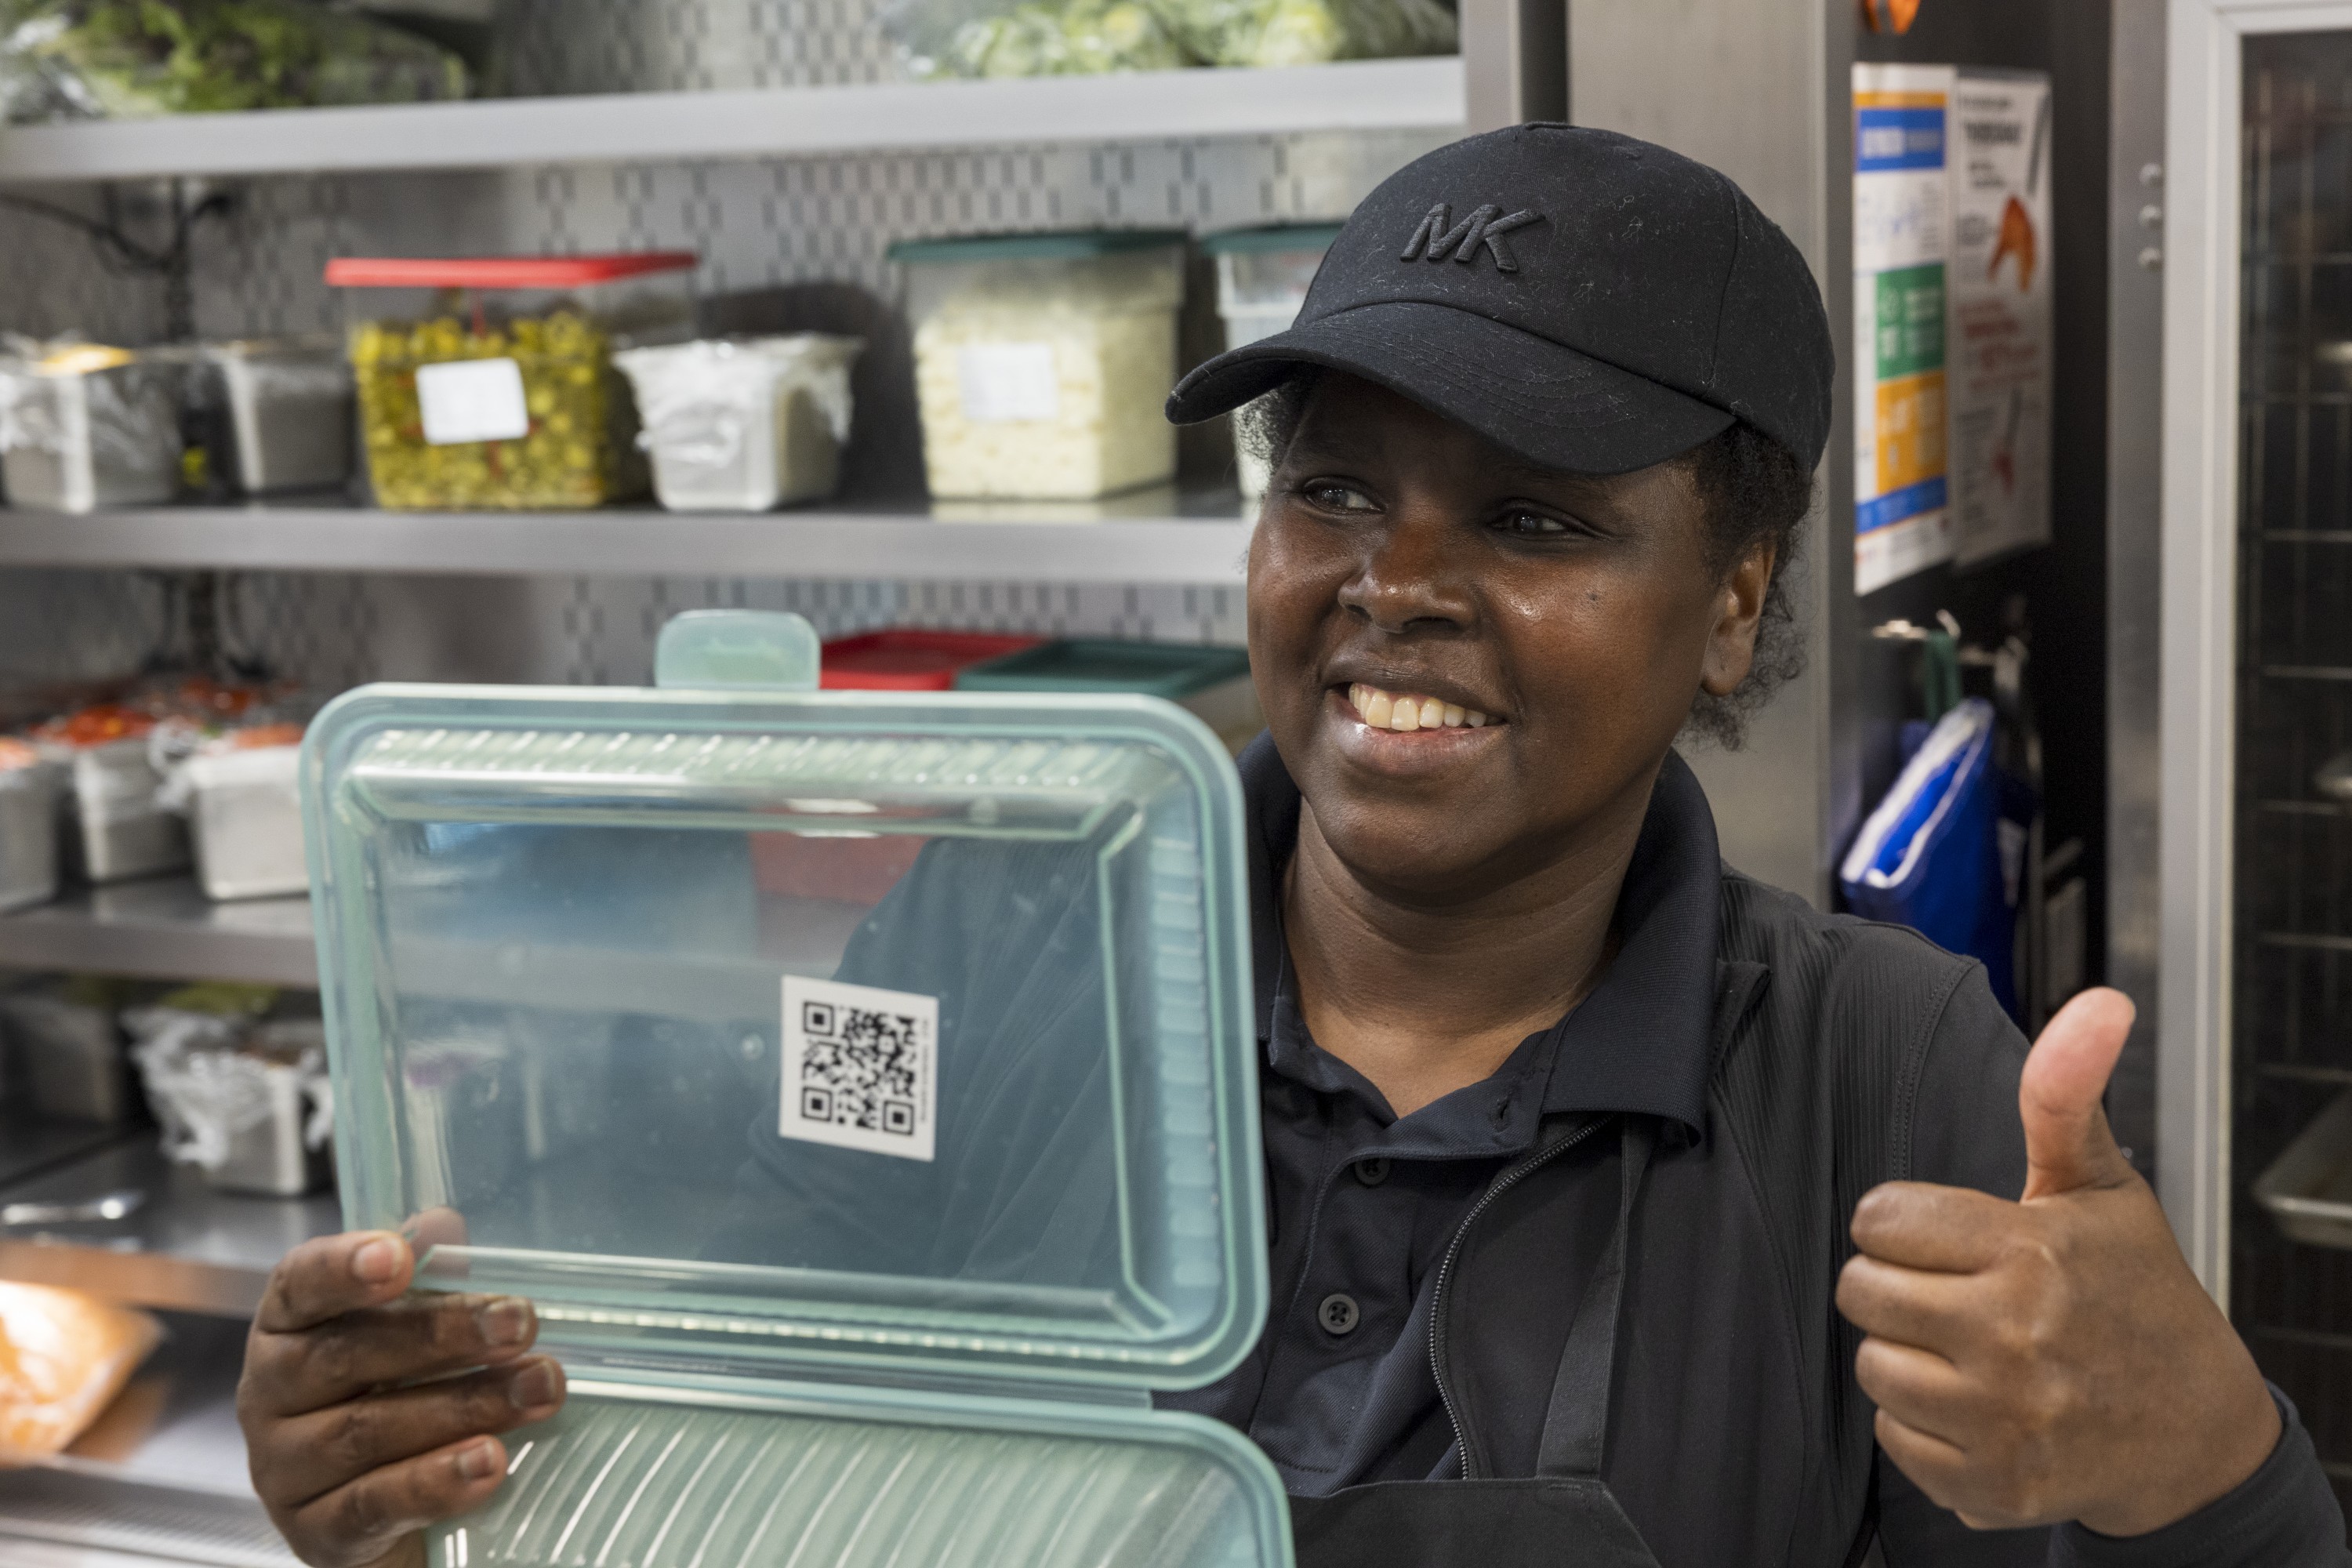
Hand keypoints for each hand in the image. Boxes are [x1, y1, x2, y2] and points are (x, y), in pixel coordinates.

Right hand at [237, 1225, 567, 1567]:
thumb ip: (424, 1276)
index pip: (300, 1285)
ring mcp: (285, 1468)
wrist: (377, 1510)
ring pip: (367, 1430)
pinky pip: (373, 1505)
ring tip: (538, 1390)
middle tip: (521, 1322)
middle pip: (348, 1355)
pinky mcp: (315, 1532)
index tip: (397, 1256)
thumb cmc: (391, 1395)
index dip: (344, 1268)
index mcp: (289, 1326)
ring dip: (464, 1406)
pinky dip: (436, 1483)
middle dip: (443, 1335)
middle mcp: (271, 1393)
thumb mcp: (408, 1330)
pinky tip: (490, 1462)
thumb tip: (443, 1223)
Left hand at [1835, 988, 2279, 1535]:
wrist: (2194, 1431)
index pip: (1879, 1218)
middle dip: (1895, 1286)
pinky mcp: (1993, 1483)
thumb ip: (2067, 1094)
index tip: (1944, 1239)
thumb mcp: (2099, 1186)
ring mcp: (2003, 1415)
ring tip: (1969, 1351)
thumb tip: (2098, 1002)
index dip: (1902, 1225)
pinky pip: (1894, 1438)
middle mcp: (2013, 1334)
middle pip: (1861, 1291)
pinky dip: (1925, 1427)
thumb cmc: (2136, 1297)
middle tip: (1952, 1294)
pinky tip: (1978, 1409)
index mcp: (2030, 1251)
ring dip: (1908, 1357)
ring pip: (1872, 1365)